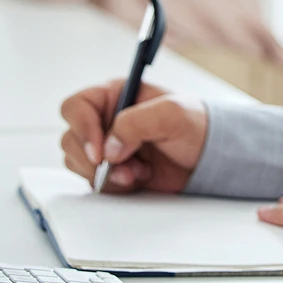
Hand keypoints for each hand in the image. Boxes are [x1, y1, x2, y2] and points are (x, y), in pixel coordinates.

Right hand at [60, 80, 207, 193]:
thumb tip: (109, 147)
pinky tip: (139, 179)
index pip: (76, 107)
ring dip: (106, 174)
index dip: (81, 128)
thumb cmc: (198, 125)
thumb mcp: (173, 113)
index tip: (99, 152)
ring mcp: (108, 147)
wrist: (211, 157)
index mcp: (116, 95)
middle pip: (71, 139)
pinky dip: (113, 186)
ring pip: (79, 163)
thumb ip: (137, 121)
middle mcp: (107, 120)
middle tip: (122, 166)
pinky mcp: (113, 171)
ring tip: (138, 172)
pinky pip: (94, 183)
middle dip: (93, 159)